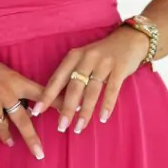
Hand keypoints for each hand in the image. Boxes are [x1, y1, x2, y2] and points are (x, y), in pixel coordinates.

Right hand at [0, 49, 65, 158]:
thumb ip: (16, 86)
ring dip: (7, 136)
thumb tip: (29, 104)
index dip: (58, 103)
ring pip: (3, 126)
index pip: (42, 93)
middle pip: (24, 120)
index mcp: (16, 81)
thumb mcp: (3, 71)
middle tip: (39, 153)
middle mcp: (6, 93)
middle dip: (32, 139)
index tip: (73, 111)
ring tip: (10, 143)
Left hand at [33, 26, 150, 132]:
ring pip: (92, 90)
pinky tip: (103, 118)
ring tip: (79, 127)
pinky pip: (112, 89)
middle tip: (61, 127)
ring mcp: (104, 62)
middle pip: (74, 87)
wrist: (130, 39)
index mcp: (74, 56)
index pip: (57, 78)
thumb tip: (59, 103)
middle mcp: (87, 58)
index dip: (47, 96)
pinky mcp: (120, 68)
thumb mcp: (84, 59)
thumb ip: (72, 77)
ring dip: (85, 111)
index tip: (37, 112)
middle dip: (67, 109)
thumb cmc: (102, 54)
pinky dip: (107, 105)